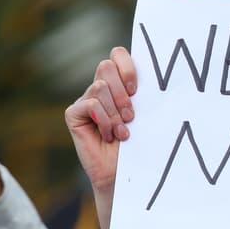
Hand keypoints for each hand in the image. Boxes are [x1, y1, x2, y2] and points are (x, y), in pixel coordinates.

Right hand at [65, 47, 136, 200]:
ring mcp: (85, 100)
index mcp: (119, 83)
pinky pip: (89, 104)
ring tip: (123, 132)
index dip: (127, 67)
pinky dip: (103, 120)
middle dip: (122, 93)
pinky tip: (109, 136)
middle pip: (106, 67)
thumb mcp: (145, 115)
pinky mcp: (74, 114)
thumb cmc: (139, 145)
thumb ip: (143, 93)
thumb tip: (155, 72)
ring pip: (99, 87)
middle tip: (131, 116)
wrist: (124, 174)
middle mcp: (100, 88)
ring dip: (115, 113)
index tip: (137, 90)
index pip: (118, 55)